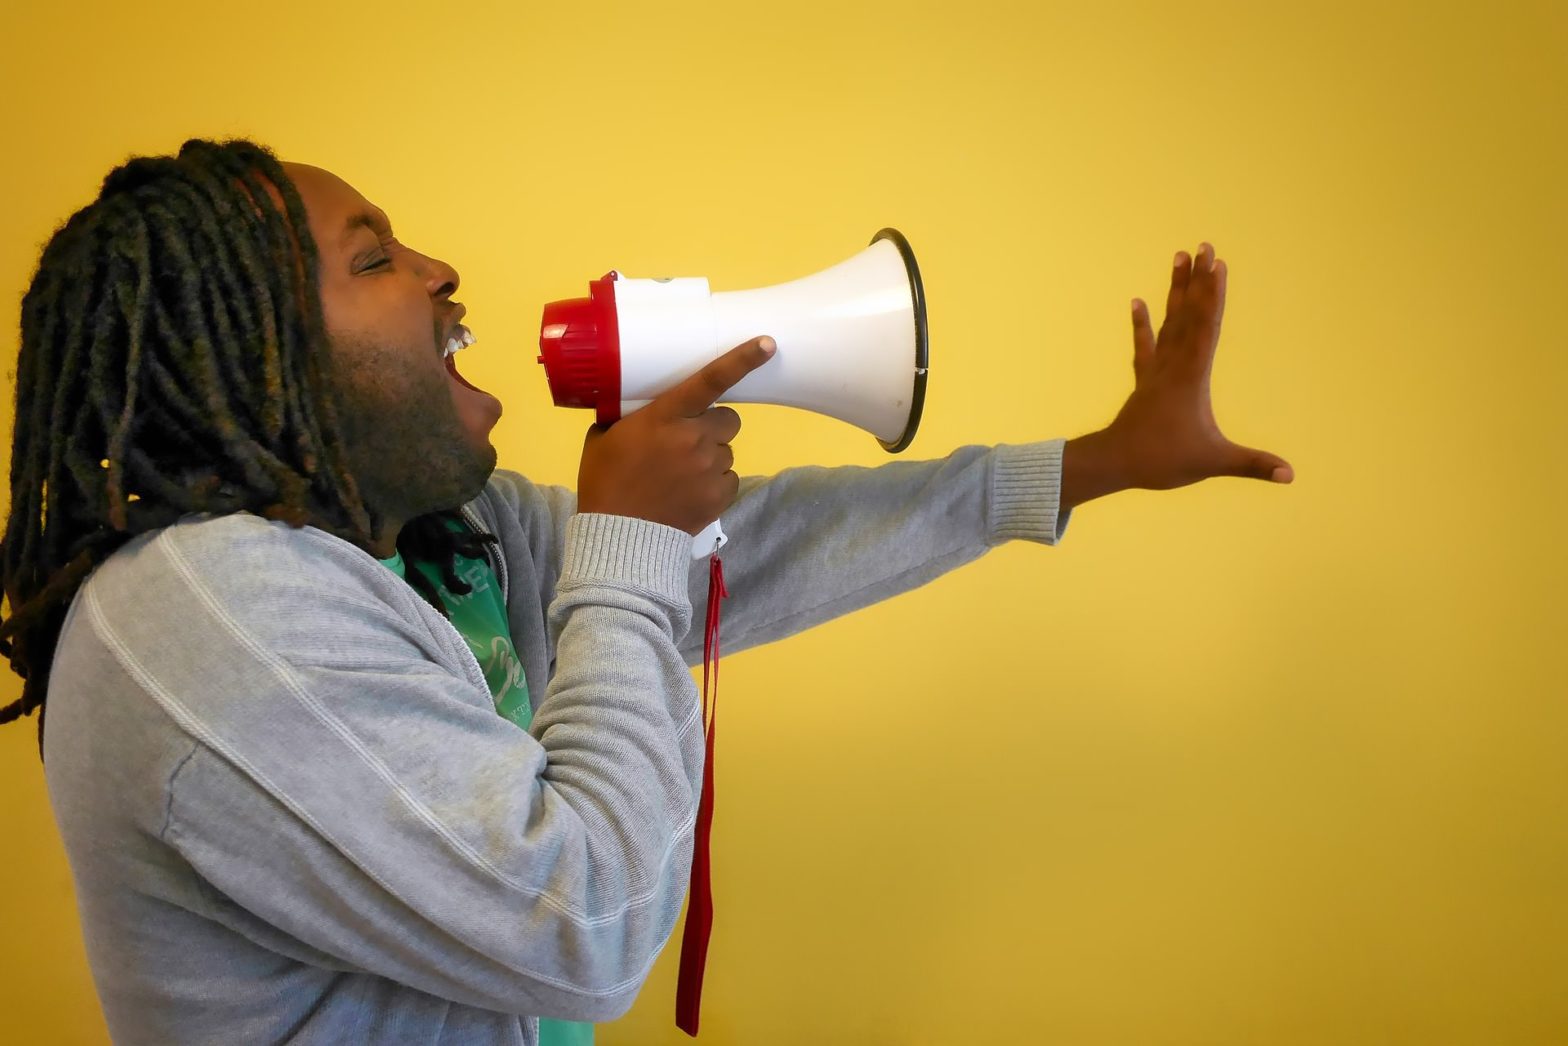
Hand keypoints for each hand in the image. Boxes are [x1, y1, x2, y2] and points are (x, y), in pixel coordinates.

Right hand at [577, 336, 776, 534]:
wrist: (618, 537)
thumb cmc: (605, 482)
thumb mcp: (603, 437)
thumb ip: (624, 416)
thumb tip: (631, 403)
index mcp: (666, 416)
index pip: (710, 381)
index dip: (741, 360)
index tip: (768, 344)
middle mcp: (695, 437)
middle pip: (728, 419)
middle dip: (713, 426)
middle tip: (688, 441)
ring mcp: (711, 467)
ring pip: (726, 450)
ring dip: (711, 456)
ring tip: (681, 475)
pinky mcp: (720, 495)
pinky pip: (729, 478)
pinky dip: (715, 484)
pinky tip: (691, 493)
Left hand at [1108, 243, 1293, 489]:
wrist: (1114, 463)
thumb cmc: (1162, 461)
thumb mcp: (1212, 463)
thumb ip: (1252, 465)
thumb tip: (1290, 476)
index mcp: (1191, 377)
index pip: (1205, 326)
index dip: (1213, 294)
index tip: (1217, 264)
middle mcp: (1173, 365)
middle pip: (1188, 314)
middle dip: (1198, 279)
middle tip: (1202, 245)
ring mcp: (1157, 371)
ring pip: (1168, 322)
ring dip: (1175, 290)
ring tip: (1178, 257)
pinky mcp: (1145, 381)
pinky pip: (1145, 346)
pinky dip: (1142, 324)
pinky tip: (1138, 301)